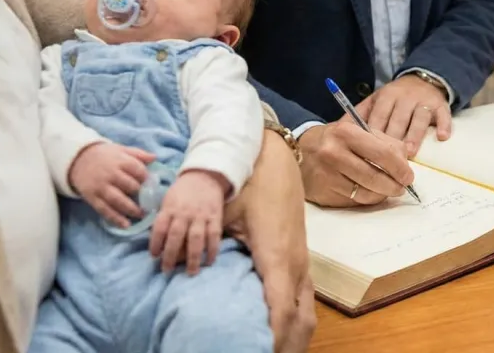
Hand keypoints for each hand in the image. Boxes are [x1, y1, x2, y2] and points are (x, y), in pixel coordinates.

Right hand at [69, 142, 154, 227]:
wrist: (77, 160)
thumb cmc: (105, 156)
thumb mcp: (121, 150)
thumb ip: (138, 154)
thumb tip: (155, 158)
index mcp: (120, 161)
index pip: (137, 170)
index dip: (146, 178)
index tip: (152, 184)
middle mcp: (110, 174)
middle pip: (129, 186)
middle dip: (141, 194)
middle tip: (150, 202)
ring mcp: (100, 187)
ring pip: (117, 200)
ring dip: (131, 209)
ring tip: (142, 215)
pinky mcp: (92, 197)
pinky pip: (104, 209)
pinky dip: (115, 218)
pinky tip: (126, 225)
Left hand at [149, 170, 227, 274]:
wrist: (205, 176)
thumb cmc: (183, 191)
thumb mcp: (168, 199)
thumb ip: (164, 217)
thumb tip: (157, 240)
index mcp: (170, 208)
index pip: (159, 228)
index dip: (155, 243)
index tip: (154, 256)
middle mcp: (184, 213)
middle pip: (176, 237)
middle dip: (170, 256)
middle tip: (167, 270)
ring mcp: (201, 216)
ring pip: (196, 239)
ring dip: (193, 257)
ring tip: (191, 272)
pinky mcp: (215, 217)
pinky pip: (214, 235)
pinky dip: (213, 249)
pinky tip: (209, 261)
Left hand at [225, 130, 315, 352]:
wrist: (275, 159)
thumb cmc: (250, 184)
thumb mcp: (226, 214)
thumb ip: (211, 245)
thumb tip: (187, 273)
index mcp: (276, 257)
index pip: (279, 311)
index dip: (269, 338)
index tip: (254, 352)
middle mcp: (295, 265)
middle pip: (299, 321)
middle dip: (283, 346)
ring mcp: (302, 264)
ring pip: (306, 314)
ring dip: (292, 338)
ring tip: (269, 352)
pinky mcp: (302, 261)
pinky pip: (305, 302)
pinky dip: (295, 323)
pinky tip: (280, 333)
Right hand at [297, 121, 413, 206]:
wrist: (298, 151)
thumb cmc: (335, 140)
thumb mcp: (357, 131)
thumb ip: (384, 142)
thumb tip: (405, 163)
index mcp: (346, 132)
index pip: (383, 153)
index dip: (400, 168)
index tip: (409, 177)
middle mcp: (333, 153)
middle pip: (375, 177)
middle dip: (394, 186)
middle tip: (401, 187)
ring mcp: (326, 175)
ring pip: (365, 193)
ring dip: (381, 194)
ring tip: (386, 190)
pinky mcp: (322, 193)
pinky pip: (353, 202)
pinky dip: (365, 199)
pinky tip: (367, 192)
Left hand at [355, 74, 451, 156]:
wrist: (424, 79)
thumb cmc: (396, 98)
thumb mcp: (377, 100)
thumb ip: (361, 114)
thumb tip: (338, 130)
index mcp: (386, 96)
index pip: (378, 116)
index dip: (373, 134)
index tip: (367, 152)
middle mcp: (405, 97)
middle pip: (398, 119)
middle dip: (393, 138)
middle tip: (388, 161)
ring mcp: (424, 101)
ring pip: (419, 118)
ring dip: (414, 135)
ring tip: (410, 153)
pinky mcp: (441, 105)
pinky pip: (444, 115)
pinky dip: (444, 126)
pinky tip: (442, 137)